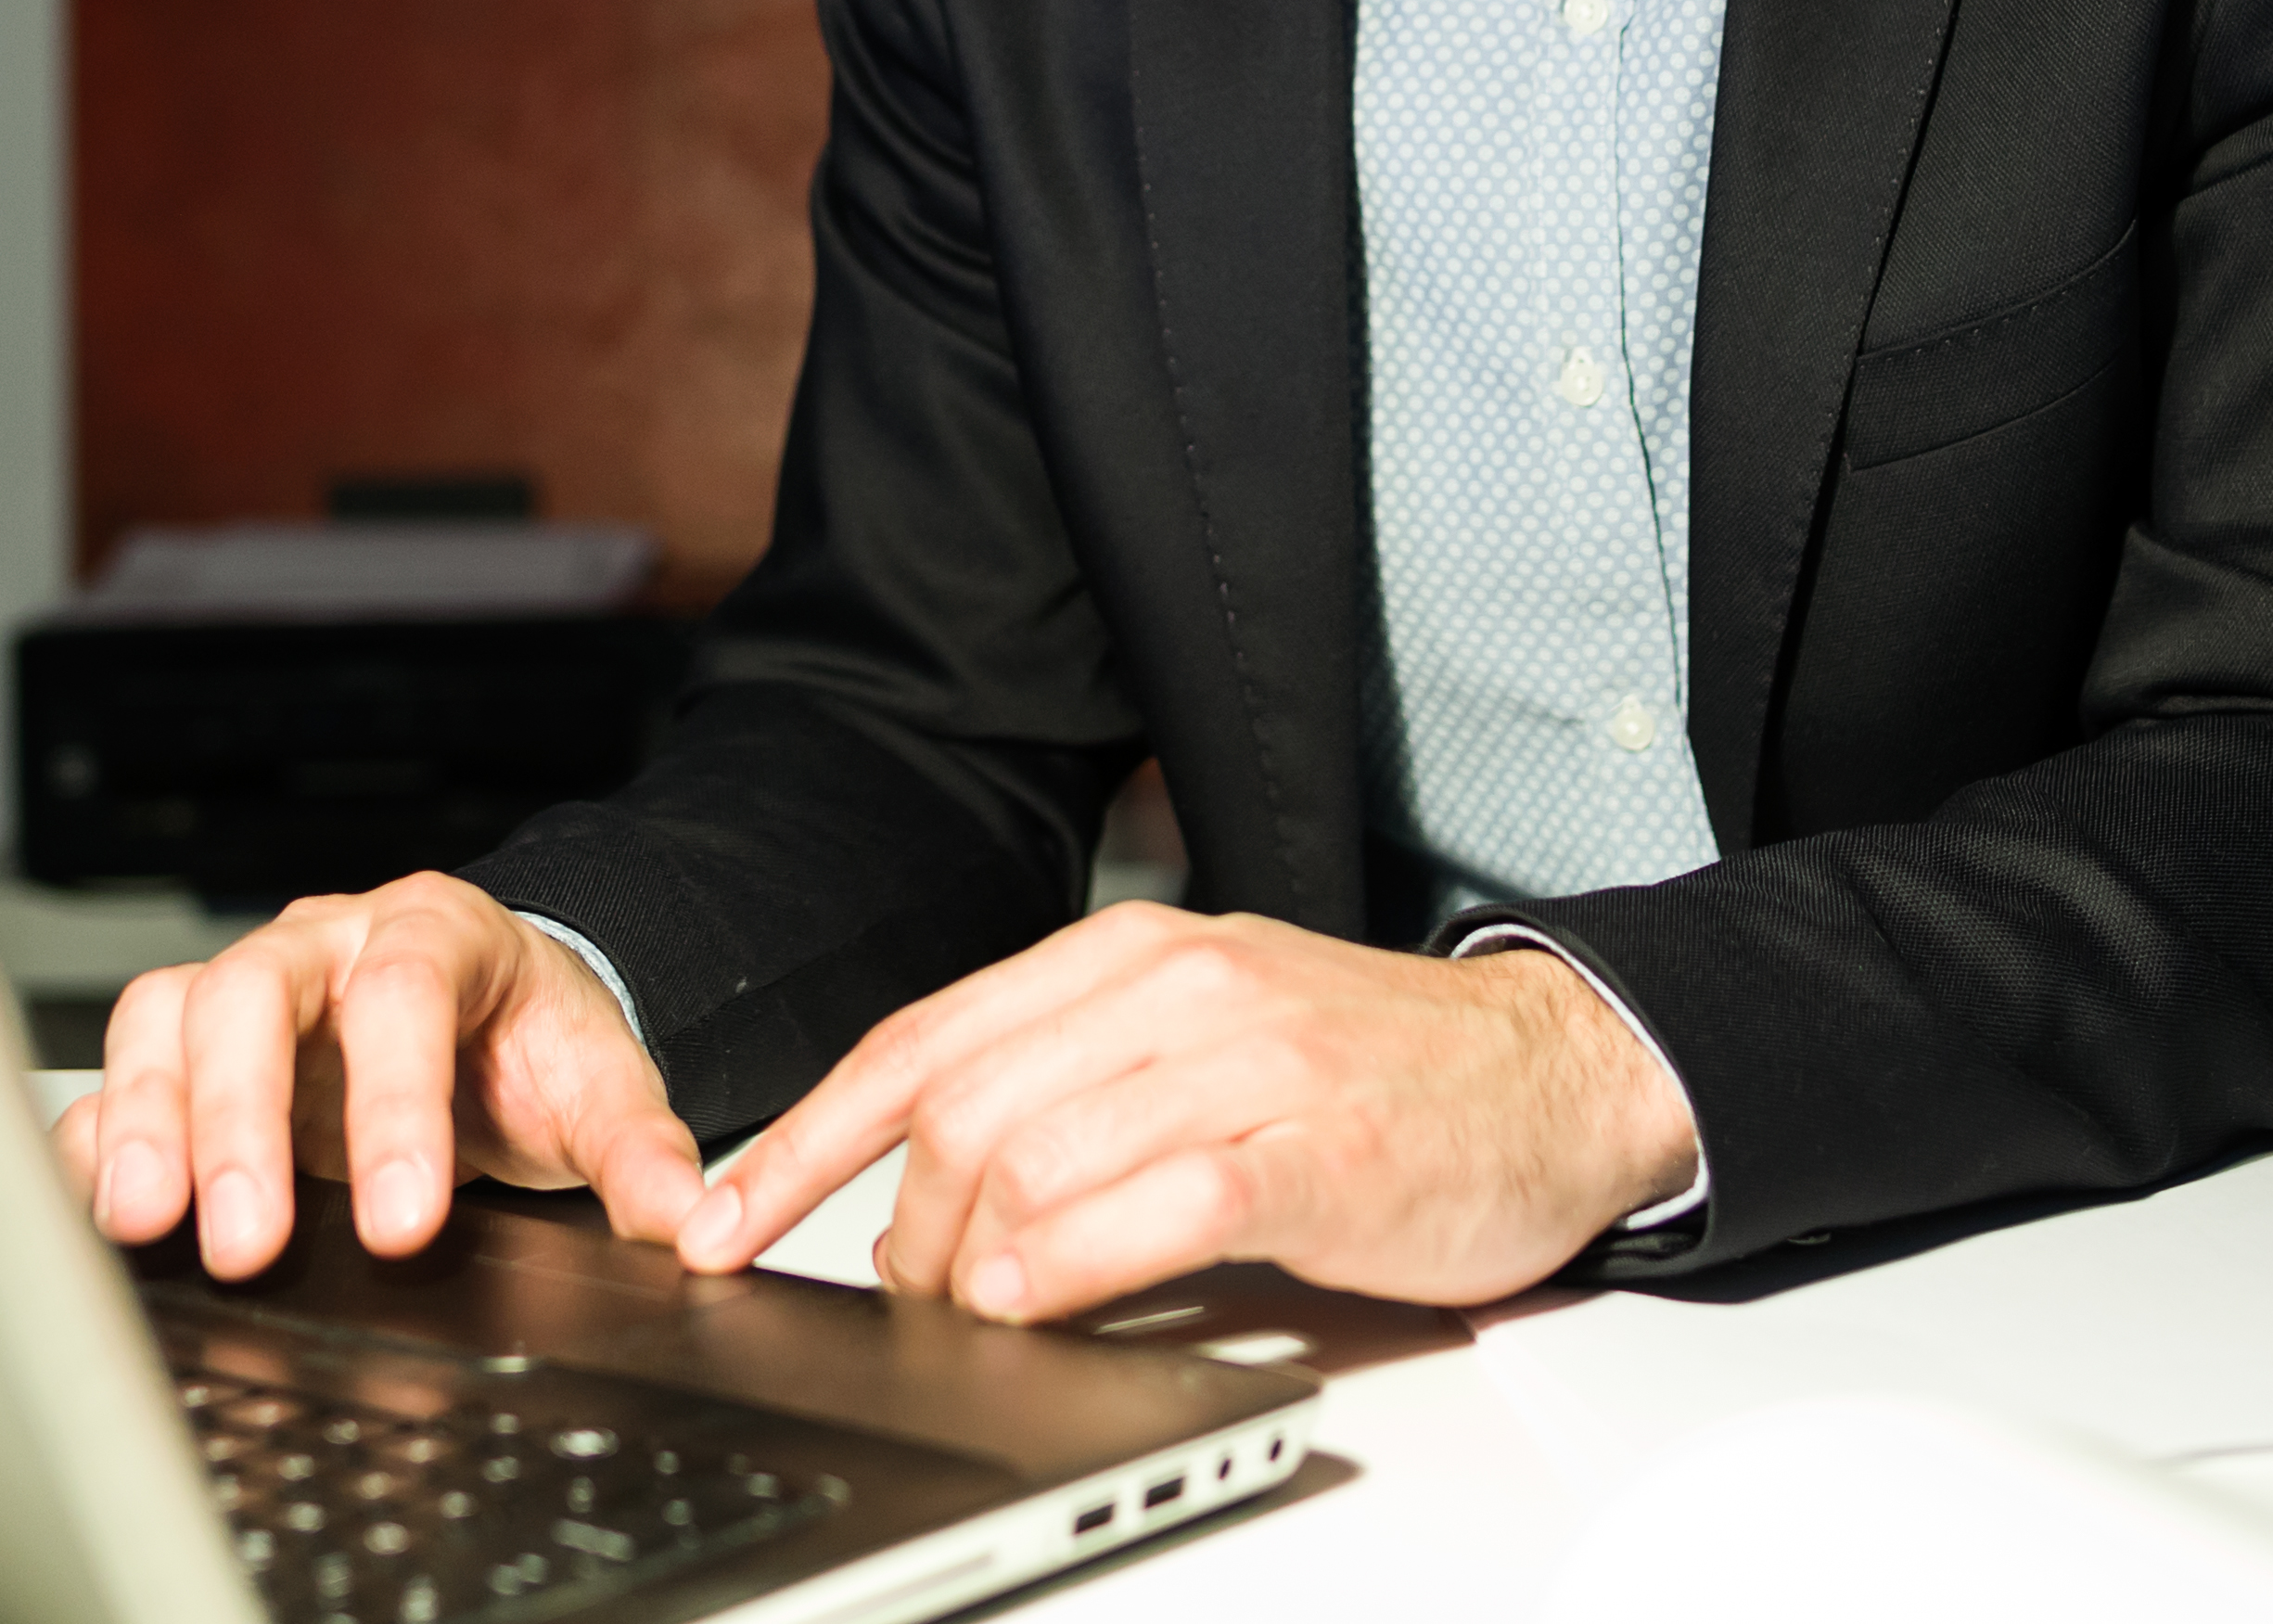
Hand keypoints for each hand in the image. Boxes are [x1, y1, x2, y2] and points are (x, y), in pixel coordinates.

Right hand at [50, 872, 703, 1278]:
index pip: (408, 996)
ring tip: (147, 1225)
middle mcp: (327, 945)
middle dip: (243, 1118)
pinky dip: (94, 1135)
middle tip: (248, 1241)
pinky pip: (118, 1071)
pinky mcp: (189, 1047)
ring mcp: (246, 987)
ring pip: (166, 1014)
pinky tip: (92, 1211)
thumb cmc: (526, 1044)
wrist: (483, 1016)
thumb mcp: (598, 1086)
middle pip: (257, 993)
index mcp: (441, 933)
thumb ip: (641, 1150)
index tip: (403, 1223)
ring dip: (148, 1121)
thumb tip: (691, 1226)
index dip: (396, 1104)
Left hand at [673, 904, 1696, 1319]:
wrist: (1553, 1073)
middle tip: (903, 1300)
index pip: (920, 1039)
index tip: (718, 1221)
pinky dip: (1075, 1258)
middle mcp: (1174, 988)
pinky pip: (1162, 1199)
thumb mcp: (1200, 1042)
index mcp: (1128, 956)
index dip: (800, 1139)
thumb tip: (931, 1204)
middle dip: (891, 1221)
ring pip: (1038, 1152)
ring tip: (967, 1316)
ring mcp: (1247, 1060)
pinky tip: (1037, 1302)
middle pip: (957, 1105)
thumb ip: (1072, 1093)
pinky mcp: (1315, 1144)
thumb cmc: (1369, 1075)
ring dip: (968, 1256)